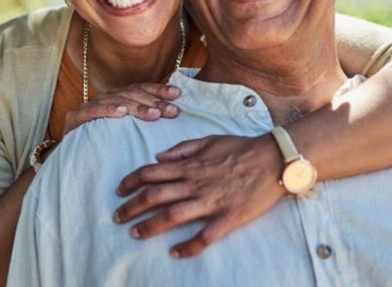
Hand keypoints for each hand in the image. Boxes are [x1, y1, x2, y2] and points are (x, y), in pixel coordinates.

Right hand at [62, 83, 180, 138]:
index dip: (159, 90)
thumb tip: (174, 113)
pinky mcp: (74, 118)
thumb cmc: (105, 146)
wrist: (72, 160)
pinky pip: (92, 111)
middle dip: (154, 101)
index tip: (177, 94)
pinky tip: (121, 112)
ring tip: (153, 114)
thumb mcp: (128, 132)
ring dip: (136, 106)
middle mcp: (105, 98)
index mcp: (118, 98)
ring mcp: (89, 106)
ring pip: (116, 100)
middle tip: (172, 111)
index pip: (141, 88)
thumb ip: (145, 120)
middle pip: (132, 94)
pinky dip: (107, 109)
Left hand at [113, 134, 285, 257]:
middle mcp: (195, 183)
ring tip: (135, 234)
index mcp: (190, 165)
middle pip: (154, 195)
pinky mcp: (227, 217)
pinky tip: (175, 252)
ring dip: (150, 226)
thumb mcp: (209, 140)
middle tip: (117, 217)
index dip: (131, 181)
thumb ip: (183, 149)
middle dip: (132, 207)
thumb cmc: (242, 148)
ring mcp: (211, 201)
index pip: (151, 172)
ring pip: (172, 215)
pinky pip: (204, 236)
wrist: (274, 159)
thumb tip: (159, 157)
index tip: (119, 190)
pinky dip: (188, 246)